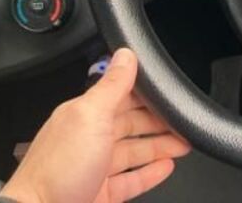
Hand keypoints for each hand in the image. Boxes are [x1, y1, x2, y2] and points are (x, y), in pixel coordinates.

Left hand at [0, 48, 190, 202]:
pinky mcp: (100, 194)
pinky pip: (131, 180)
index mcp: (83, 115)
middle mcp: (88, 140)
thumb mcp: (90, 117)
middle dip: (158, 121)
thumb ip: (112, 85)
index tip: (170, 92)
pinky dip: (150, 173)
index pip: (121, 96)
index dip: (147, 94)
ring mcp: (94, 169)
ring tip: (184, 142)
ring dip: (160, 146)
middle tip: (183, 119)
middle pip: (130, 124)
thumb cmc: (57, 171)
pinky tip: (166, 167)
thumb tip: (126, 53)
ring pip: (134, 152)